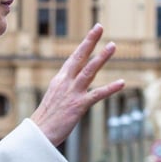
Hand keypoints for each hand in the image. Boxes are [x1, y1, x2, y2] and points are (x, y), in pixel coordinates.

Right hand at [31, 24, 124, 145]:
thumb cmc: (47, 118)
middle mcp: (65, 82)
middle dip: (90, 41)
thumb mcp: (55, 97)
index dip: (85, 44)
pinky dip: (110, 88)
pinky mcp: (79, 105)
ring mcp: (72, 93)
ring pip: (89, 70)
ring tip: (112, 45)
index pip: (74, 57)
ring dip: (102, 57)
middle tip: (100, 27)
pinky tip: (121, 82)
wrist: (39, 134)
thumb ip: (65, 87)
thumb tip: (73, 80)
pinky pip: (97, 94)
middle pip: (79, 57)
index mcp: (60, 79)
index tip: (94, 32)